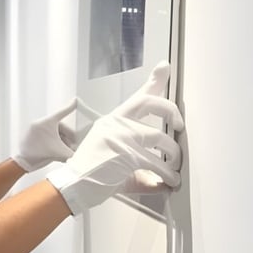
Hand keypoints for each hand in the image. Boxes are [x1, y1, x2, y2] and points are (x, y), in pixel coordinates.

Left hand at [12, 98, 97, 171]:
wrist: (23, 163)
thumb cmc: (38, 155)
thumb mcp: (59, 153)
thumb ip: (72, 154)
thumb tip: (81, 156)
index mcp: (47, 123)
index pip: (62, 112)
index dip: (71, 107)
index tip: (76, 100)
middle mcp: (42, 124)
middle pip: (62, 129)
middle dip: (68, 140)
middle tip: (73, 148)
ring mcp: (37, 129)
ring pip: (56, 134)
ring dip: (62, 144)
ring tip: (63, 154)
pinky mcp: (33, 135)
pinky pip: (48, 136)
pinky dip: (54, 144)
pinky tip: (57, 154)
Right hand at [46, 61, 183, 214]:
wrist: (73, 186)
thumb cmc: (92, 174)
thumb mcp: (117, 162)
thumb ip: (142, 167)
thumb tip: (163, 181)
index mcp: (113, 121)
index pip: (137, 97)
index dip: (154, 80)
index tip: (164, 66)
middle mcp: (116, 124)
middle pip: (150, 103)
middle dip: (171, 111)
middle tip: (179, 125)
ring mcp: (121, 137)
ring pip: (160, 138)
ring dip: (174, 156)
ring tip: (175, 169)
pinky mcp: (126, 155)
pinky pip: (157, 163)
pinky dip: (168, 175)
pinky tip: (171, 182)